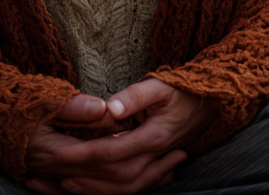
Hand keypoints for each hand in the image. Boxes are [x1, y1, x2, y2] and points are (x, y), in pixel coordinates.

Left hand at [24, 79, 217, 194]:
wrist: (211, 104)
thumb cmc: (183, 91)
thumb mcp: (161, 85)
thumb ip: (135, 95)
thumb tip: (110, 107)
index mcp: (155, 135)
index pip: (114, 151)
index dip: (86, 154)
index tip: (61, 154)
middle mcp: (156, 154)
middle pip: (117, 175)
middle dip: (86, 176)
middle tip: (57, 173)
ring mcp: (157, 163)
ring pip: (125, 186)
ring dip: (96, 188)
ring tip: (69, 184)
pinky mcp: (156, 165)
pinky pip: (132, 185)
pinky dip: (111, 189)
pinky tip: (93, 186)